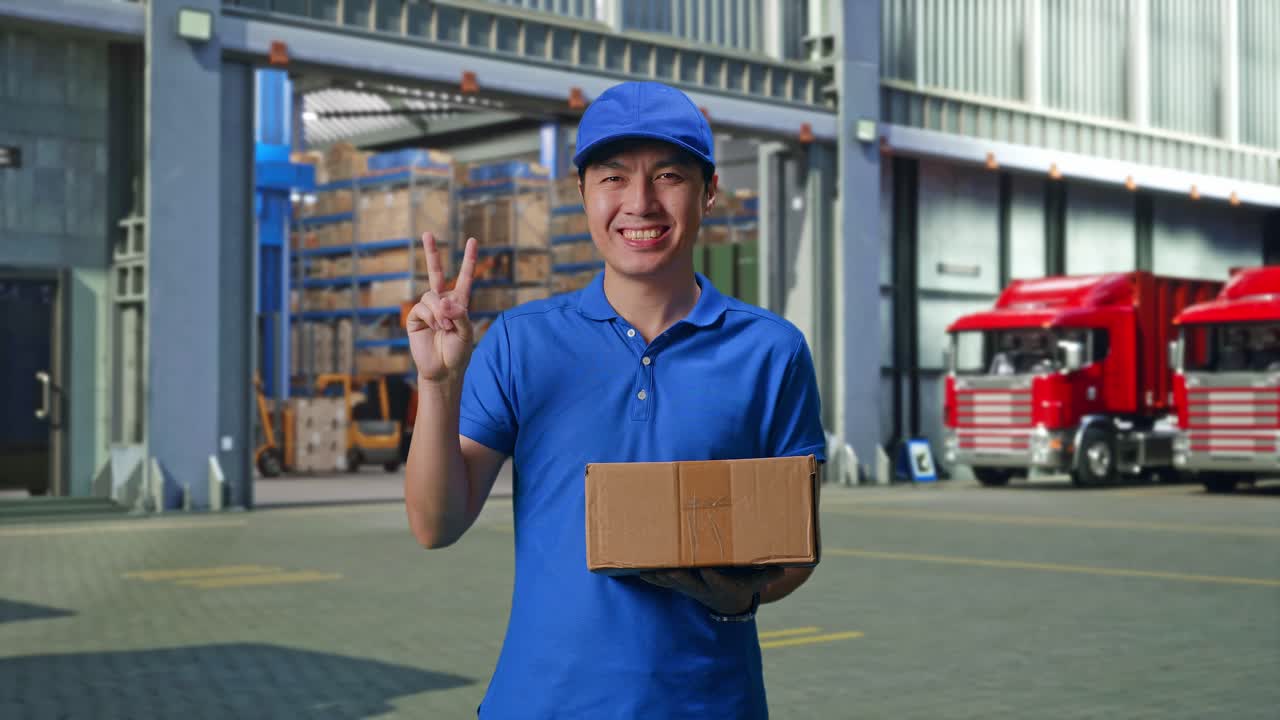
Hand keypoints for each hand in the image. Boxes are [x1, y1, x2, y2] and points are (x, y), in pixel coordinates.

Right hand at [406, 233, 477, 383]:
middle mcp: (442, 302)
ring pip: (432, 296)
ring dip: (441, 312)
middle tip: (427, 233)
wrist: (442, 370)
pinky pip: (423, 307)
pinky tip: (436, 327)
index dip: (469, 260)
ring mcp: (428, 308)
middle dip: (431, 253)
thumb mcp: (467, 333)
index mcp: (459, 303)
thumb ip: (459, 314)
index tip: (472, 241)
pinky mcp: (415, 317)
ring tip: (446, 327)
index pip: (464, 278)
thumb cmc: (458, 353)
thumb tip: (443, 300)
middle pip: (435, 272)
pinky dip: (432, 316)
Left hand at [639, 567, 783, 615]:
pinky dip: (651, 575)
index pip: (718, 582)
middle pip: (689, 582)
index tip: (709, 569)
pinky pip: (662, 581)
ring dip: (660, 576)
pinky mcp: (678, 584)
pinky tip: (637, 568)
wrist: (726, 601)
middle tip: (669, 568)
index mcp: (723, 586)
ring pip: (672, 582)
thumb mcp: (757, 580)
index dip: (713, 577)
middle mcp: (703, 588)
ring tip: (646, 567)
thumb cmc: (743, 584)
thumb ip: (768, 574)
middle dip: (679, 575)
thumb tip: (784, 568)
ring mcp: (689, 587)